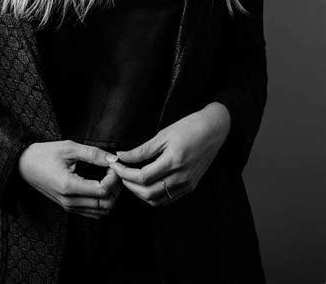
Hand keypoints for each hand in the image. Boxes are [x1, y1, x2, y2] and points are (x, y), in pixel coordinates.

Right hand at [18, 139, 122, 218]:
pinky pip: (92, 212)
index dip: (114, 178)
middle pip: (105, 204)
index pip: (103, 190)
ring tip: (109, 178)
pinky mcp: (68, 207)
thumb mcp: (69, 148)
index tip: (113, 164)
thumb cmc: (44, 154)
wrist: (24, 164)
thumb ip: (92, 154)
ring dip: (110, 196)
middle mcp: (69, 201)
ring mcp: (68, 207)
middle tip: (114, 171)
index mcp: (69, 186)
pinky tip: (101, 185)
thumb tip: (113, 159)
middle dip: (115, 188)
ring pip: (101, 212)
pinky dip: (102, 202)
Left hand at [106, 102, 230, 206]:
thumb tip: (122, 156)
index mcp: (173, 161)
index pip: (142, 176)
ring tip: (130, 178)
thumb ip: (142, 149)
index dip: (124, 173)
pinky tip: (145, 184)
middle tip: (120, 172)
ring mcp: (187, 185)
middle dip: (129, 185)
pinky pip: (167, 199)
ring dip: (139, 192)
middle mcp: (181, 177)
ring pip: (156, 200)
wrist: (214, 130)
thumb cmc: (189, 127)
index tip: (115, 165)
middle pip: (147, 192)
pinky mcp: (190, 187)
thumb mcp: (163, 134)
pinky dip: (152, 196)